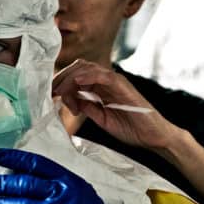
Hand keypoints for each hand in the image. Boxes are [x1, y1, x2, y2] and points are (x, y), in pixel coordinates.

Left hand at [52, 60, 178, 149]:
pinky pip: (103, 75)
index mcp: (101, 88)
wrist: (153, 136)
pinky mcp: (123, 86)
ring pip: (87, 68)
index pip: (77, 75)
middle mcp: (107, 81)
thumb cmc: (132, 128)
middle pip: (78, 68)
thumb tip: (70, 100)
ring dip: (70, 78)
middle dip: (61, 78)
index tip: (50, 94)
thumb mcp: (102, 119)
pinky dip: (88, 76)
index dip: (61, 82)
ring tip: (59, 91)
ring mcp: (115, 82)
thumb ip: (88, 107)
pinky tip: (77, 83)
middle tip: (50, 92)